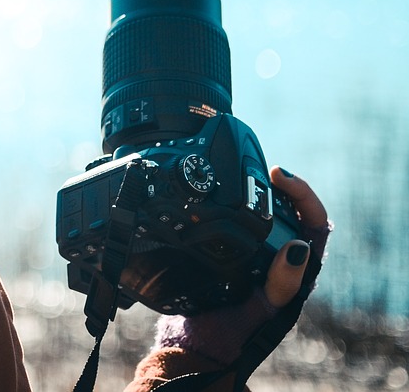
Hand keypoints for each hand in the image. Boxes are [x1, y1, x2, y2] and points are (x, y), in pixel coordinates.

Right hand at [152, 165, 330, 366]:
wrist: (195, 342)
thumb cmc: (231, 332)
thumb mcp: (263, 310)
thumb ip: (283, 284)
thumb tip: (300, 247)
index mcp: (296, 271)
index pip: (315, 223)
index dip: (302, 195)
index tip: (278, 175)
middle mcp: (281, 259)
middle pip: (294, 210)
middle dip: (282, 184)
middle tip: (262, 167)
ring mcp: (256, 253)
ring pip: (269, 211)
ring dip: (260, 189)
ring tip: (242, 171)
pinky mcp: (232, 251)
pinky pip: (241, 218)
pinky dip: (236, 199)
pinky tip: (220, 190)